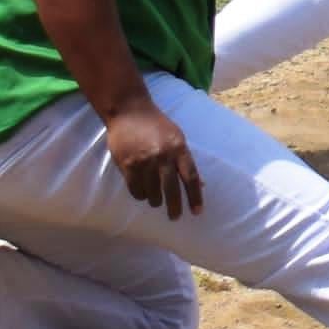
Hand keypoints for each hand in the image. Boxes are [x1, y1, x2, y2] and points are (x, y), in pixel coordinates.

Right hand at [104, 97, 202, 217]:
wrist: (129, 112)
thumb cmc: (156, 125)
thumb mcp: (177, 137)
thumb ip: (186, 161)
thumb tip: (201, 185)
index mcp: (179, 148)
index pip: (191, 177)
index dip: (195, 197)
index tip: (197, 212)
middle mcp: (163, 156)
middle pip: (172, 190)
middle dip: (175, 208)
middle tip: (175, 217)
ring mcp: (144, 162)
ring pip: (152, 194)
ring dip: (155, 200)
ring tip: (156, 199)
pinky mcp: (128, 166)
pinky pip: (136, 191)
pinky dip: (141, 195)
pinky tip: (143, 192)